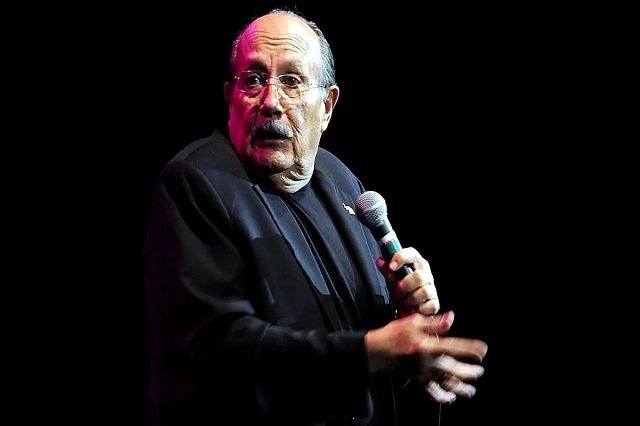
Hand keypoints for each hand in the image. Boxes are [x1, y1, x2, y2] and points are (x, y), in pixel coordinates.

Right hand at [365, 311, 486, 402]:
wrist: (374, 351)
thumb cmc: (393, 334)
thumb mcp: (413, 322)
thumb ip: (434, 322)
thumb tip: (452, 318)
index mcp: (428, 345)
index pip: (455, 347)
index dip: (471, 349)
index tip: (483, 350)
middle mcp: (427, 362)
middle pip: (454, 370)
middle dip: (469, 372)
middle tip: (480, 371)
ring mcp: (422, 373)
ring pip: (446, 384)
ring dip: (460, 389)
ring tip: (471, 391)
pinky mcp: (416, 381)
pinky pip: (432, 392)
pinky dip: (442, 397)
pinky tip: (450, 398)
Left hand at [375, 247, 438, 315]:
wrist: (407, 306)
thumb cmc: (401, 288)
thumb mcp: (391, 279)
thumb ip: (387, 270)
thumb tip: (380, 261)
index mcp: (415, 263)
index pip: (411, 254)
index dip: (401, 258)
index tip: (391, 266)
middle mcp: (425, 274)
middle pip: (420, 275)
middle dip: (407, 283)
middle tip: (399, 288)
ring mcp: (431, 288)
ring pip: (425, 291)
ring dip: (412, 298)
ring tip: (405, 301)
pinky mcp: (434, 302)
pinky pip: (430, 305)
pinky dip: (420, 308)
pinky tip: (413, 309)